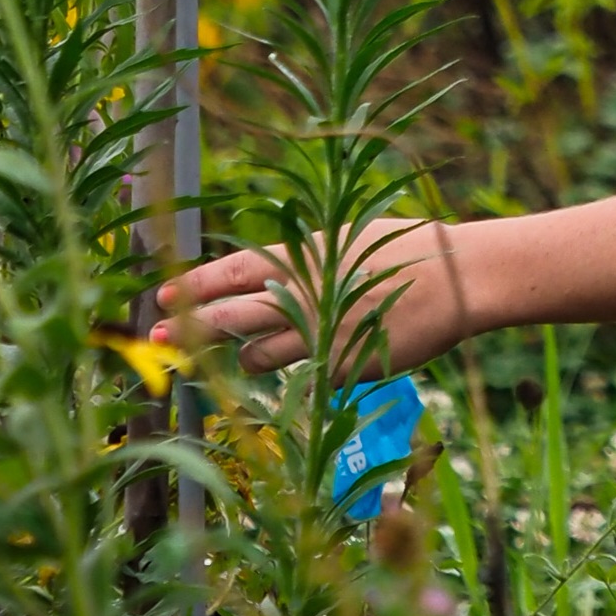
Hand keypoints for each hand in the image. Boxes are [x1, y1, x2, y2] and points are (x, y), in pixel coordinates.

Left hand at [153, 216, 479, 377]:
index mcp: (306, 256)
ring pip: (259, 357)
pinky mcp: (341, 368)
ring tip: (243, 357)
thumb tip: (270, 277)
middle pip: (230, 318)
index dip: (194, 284)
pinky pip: (309, 374)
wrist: (460, 280)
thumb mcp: (350, 241)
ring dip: (245, 359)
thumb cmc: (411, 251)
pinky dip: (310, 368)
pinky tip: (329, 356)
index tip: (162, 294)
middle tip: (156, 341)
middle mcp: (305, 295)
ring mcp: (321, 335)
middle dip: (188, 330)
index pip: (234, 271)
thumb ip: (307, 263)